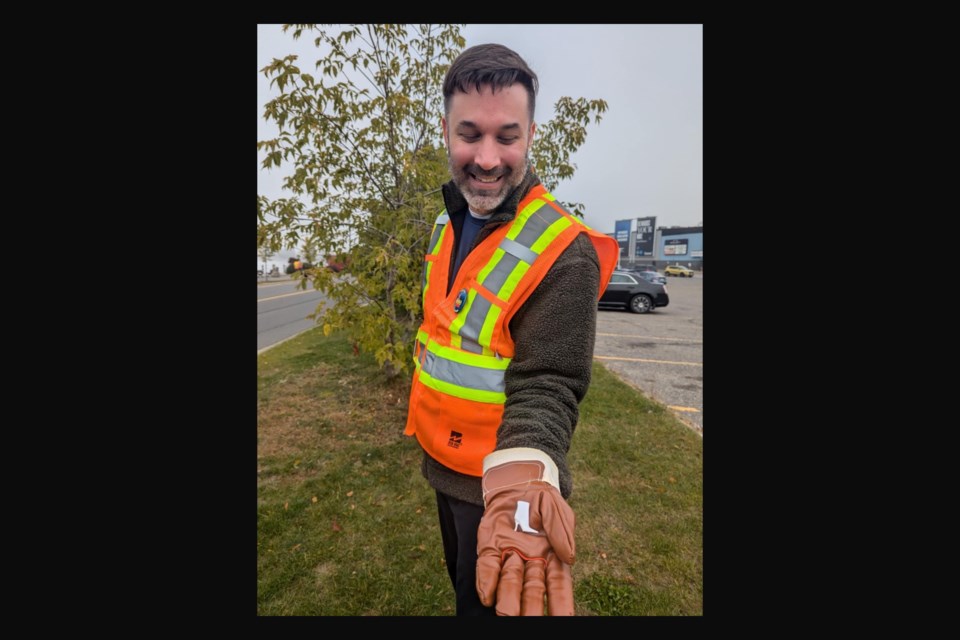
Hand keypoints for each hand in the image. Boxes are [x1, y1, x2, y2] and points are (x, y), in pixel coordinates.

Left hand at [476, 449, 574, 615]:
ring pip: (509, 584)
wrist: (516, 480)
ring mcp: (509, 557)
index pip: (558, 587)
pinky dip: (487, 582)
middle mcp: (531, 563)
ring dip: (507, 600)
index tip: (564, 619)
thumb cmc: (541, 497)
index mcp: (552, 558)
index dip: (561, 604)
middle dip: (531, 608)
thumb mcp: (556, 508)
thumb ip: (562, 531)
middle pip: (533, 592)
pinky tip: (486, 597)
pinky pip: (488, 568)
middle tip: (530, 622)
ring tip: (506, 615)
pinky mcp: (490, 548)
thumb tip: (569, 557)